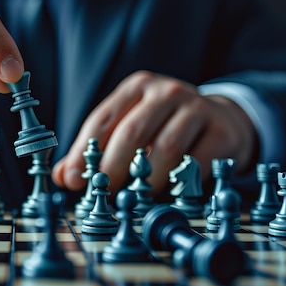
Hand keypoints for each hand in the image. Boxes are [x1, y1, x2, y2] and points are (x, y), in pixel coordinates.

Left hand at [51, 70, 258, 195]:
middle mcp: (166, 92)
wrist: (222, 118)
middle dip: (113, 169)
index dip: (84, 152)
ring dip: (146, 181)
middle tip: (105, 194)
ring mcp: (197, 108)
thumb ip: (95, 150)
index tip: (75, 180)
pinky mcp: (222, 132)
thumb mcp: (129, 126)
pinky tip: (168, 195)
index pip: (103, 119)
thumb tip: (63, 177)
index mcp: (137, 87)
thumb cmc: (164, 126)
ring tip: (135, 198)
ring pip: (166, 150)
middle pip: (132, 134)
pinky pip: (196, 164)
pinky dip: (179, 185)